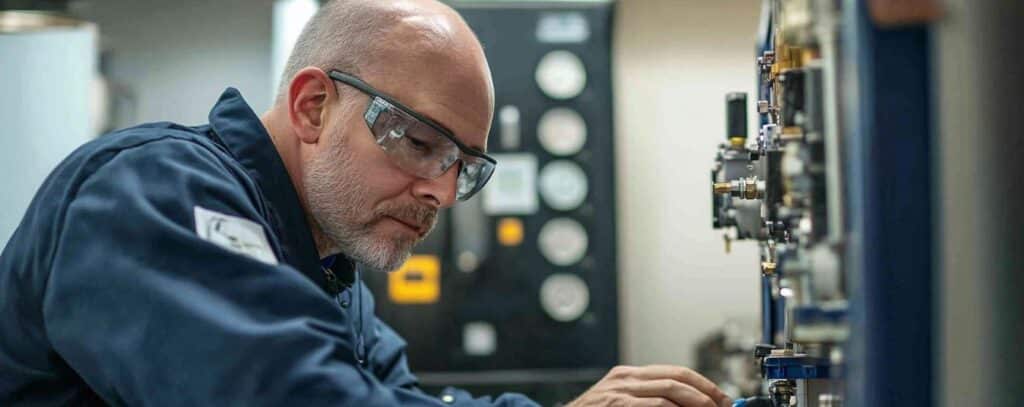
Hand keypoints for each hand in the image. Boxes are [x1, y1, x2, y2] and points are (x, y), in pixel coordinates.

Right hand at [566, 365, 731, 406]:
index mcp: (627, 376)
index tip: (721, 398)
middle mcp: (624, 379)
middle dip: (707, 393)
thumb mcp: (619, 403)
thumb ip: (647, 401)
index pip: (674, 372)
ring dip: (697, 403)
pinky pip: (656, 406)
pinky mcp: (618, 406)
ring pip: (669, 391)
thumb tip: (684, 405)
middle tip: (724, 406)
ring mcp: (619, 392)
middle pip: (677, 378)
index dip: (703, 384)